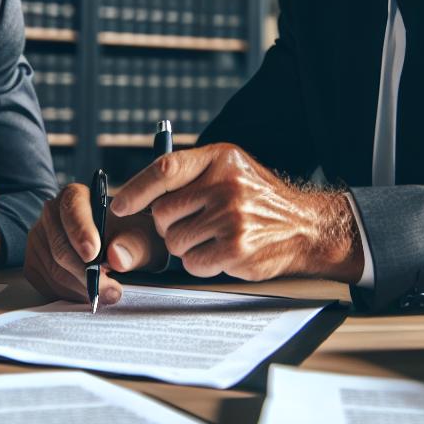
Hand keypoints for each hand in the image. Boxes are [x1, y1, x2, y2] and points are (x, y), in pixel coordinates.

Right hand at [24, 183, 166, 305]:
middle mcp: (51, 214)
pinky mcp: (34, 265)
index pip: (71, 208)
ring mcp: (39, 240)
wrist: (119, 248)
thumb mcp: (146, 237)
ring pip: (54, 271)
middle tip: (111, 290)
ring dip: (82, 288)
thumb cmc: (132, 237)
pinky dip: (71, 295)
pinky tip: (91, 294)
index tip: (93, 254)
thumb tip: (116, 257)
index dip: (80, 231)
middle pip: (60, 247)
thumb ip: (136, 245)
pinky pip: (47, 286)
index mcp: (76, 196)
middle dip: (86, 273)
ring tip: (107, 294)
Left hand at [111, 143, 361, 282]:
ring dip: (184, 247)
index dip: (136, 189)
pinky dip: (199, 264)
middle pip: (164, 212)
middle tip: (187, 226)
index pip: (166, 169)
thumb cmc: (255, 197)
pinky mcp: (237, 249)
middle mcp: (226, 185)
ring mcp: (233, 218)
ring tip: (209, 238)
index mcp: (220, 159)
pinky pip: (193, 264)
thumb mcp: (228, 168)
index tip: (119, 206)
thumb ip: (189, 173)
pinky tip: (220, 253)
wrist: (304, 225)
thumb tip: (134, 196)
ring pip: (175, 241)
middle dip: (167, 225)